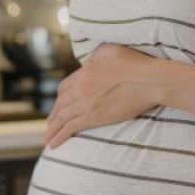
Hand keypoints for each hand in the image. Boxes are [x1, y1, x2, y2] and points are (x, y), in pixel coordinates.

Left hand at [42, 44, 161, 148]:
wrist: (148, 80)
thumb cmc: (135, 63)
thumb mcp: (110, 50)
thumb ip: (96, 56)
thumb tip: (89, 62)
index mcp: (85, 72)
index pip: (65, 87)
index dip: (60, 98)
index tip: (58, 105)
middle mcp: (81, 87)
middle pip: (61, 104)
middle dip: (54, 115)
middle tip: (50, 124)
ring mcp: (85, 103)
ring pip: (62, 117)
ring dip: (52, 129)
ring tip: (46, 139)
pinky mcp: (93, 117)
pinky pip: (70, 127)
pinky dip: (59, 136)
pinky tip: (53, 144)